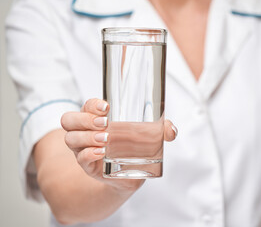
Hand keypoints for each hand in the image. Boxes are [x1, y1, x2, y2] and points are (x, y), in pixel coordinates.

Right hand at [61, 98, 176, 190]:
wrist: (130, 175)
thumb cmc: (135, 148)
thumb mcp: (149, 136)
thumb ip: (161, 130)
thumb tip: (172, 130)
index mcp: (97, 119)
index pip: (86, 105)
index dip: (92, 104)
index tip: (106, 107)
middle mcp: (85, 131)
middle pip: (69, 120)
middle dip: (84, 119)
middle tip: (105, 123)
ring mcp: (83, 149)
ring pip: (70, 138)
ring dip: (86, 137)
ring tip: (106, 139)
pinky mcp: (88, 165)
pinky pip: (80, 158)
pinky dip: (88, 154)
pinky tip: (102, 153)